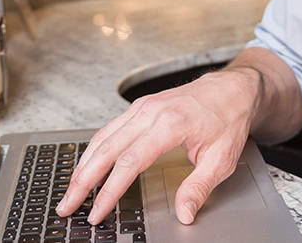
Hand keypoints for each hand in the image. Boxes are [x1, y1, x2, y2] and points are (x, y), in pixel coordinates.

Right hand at [55, 67, 261, 225]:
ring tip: (72, 191)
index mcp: (169, 124)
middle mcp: (150, 112)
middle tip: (67, 205)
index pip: (129, 163)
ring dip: (83, 165)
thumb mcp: (223, 158)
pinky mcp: (140, 107)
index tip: (97, 212)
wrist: (233, 88)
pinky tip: (88, 166)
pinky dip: (94, 150)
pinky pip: (109, 129)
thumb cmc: (228, 119)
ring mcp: (142, 107)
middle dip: (83, 181)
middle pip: (106, 150)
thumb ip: (200, 187)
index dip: (109, 191)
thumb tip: (184, 213)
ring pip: (102, 138)